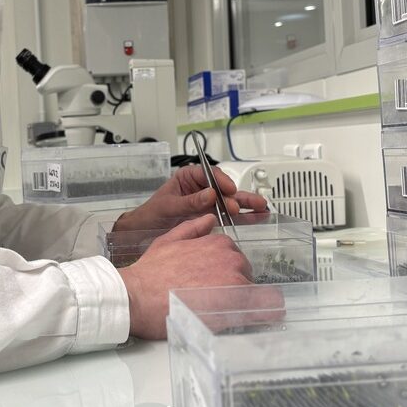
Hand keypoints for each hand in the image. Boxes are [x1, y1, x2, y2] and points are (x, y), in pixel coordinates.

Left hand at [113, 164, 267, 234]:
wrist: (143, 232)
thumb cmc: (152, 214)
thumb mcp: (168, 206)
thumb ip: (189, 201)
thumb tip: (210, 194)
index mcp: (189, 177)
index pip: (209, 174)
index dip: (221, 181)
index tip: (228, 190)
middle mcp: (202, 187)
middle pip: (224, 188)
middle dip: (237, 195)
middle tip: (248, 203)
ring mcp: (208, 202)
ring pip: (231, 201)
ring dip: (246, 205)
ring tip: (263, 208)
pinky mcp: (212, 216)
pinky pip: (229, 215)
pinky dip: (244, 216)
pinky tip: (258, 217)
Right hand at [117, 215, 252, 339]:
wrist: (139, 296)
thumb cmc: (149, 274)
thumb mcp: (168, 240)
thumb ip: (192, 229)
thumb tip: (208, 221)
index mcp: (218, 244)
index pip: (237, 259)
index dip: (227, 274)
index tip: (219, 285)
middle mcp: (230, 259)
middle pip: (247, 276)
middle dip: (235, 288)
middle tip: (216, 302)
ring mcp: (235, 281)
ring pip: (255, 293)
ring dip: (245, 303)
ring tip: (225, 314)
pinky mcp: (236, 304)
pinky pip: (265, 309)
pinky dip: (263, 315)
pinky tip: (254, 320)